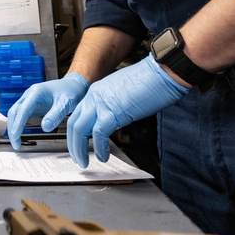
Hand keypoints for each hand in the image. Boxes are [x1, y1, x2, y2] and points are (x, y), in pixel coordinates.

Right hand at [6, 73, 89, 148]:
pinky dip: (18, 125)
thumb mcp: (66, 103)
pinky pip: (20, 115)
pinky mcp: (31, 105)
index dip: (17, 124)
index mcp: (36, 92)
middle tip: (16, 145)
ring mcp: (29, 99)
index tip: (16, 137)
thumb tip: (44, 128)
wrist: (74, 85)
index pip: (22, 110)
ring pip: (15, 114)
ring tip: (17, 143)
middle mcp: (29, 95)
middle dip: (12, 128)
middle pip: (14, 112)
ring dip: (13, 127)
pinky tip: (19, 135)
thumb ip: (55, 115)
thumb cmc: (71, 92)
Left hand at [67, 54, 188, 166]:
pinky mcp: (113, 112)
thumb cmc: (150, 81)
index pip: (78, 114)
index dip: (76, 132)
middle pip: (74, 123)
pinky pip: (99, 134)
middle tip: (78, 158)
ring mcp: (102, 103)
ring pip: (80, 130)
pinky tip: (103, 156)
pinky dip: (99, 148)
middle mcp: (95, 96)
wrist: (161, 72)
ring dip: (80, 149)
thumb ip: (113, 106)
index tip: (78, 144)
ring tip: (85, 161)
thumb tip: (113, 121)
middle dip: (73, 144)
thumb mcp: (123, 94)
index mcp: (97, 91)